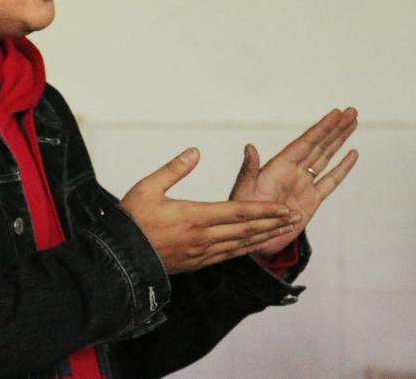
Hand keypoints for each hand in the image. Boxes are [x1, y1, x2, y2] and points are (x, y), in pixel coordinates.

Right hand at [120, 148, 303, 274]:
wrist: (120, 258)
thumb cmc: (131, 220)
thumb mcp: (147, 187)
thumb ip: (174, 169)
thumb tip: (195, 151)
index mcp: (195, 216)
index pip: (238, 212)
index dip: (265, 210)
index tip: (285, 207)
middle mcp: (203, 238)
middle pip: (246, 230)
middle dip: (273, 224)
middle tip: (295, 218)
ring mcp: (201, 254)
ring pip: (240, 246)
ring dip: (264, 238)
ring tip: (282, 232)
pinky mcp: (196, 263)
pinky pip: (228, 256)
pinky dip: (245, 250)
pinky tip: (252, 246)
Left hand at [230, 107, 359, 257]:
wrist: (252, 240)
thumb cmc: (242, 214)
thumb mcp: (243, 191)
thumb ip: (248, 171)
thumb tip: (249, 147)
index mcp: (279, 167)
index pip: (305, 143)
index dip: (321, 129)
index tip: (336, 113)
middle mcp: (293, 172)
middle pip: (319, 145)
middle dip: (335, 129)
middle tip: (351, 111)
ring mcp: (303, 185)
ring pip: (326, 158)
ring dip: (339, 141)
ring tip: (353, 123)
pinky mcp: (311, 201)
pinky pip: (330, 181)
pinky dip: (342, 168)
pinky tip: (352, 154)